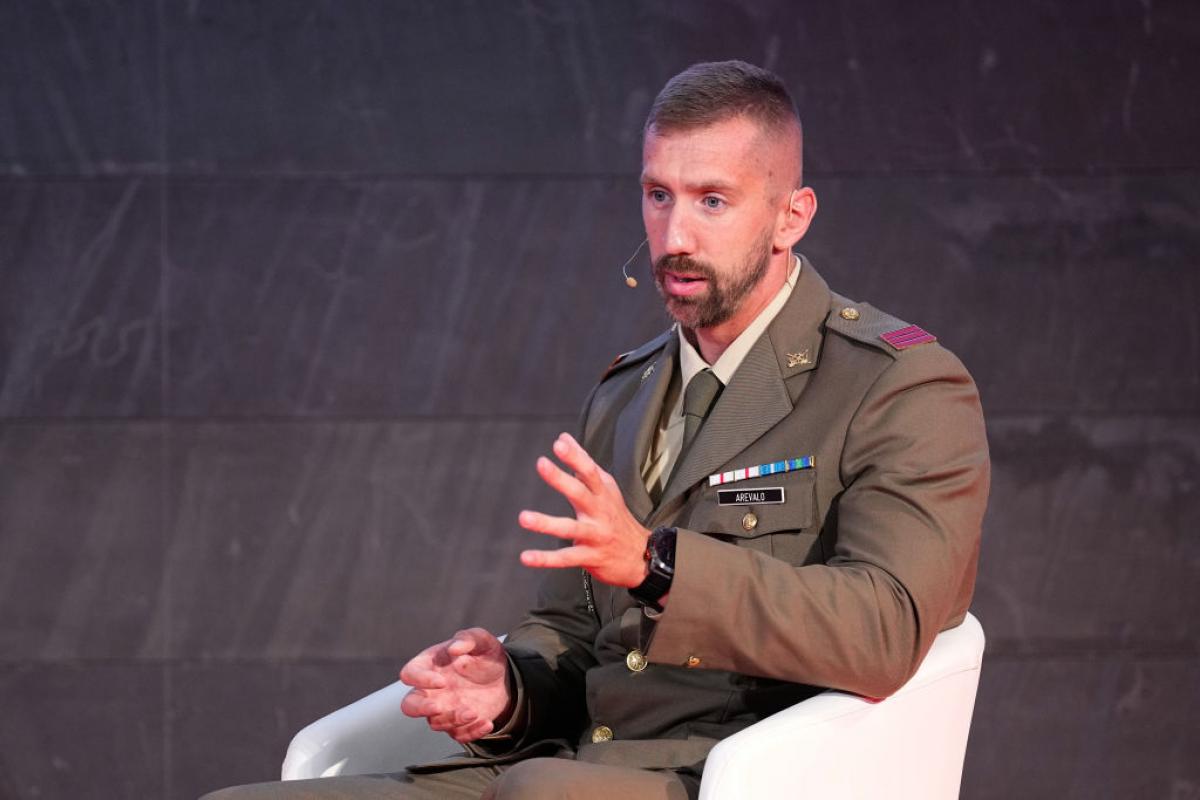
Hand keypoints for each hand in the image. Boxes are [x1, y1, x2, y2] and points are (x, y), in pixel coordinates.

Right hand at [399, 627, 510, 742]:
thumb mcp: (482, 640)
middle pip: (409, 705)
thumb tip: (454, 647)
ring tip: (473, 712)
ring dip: (453, 720)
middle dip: (421, 708)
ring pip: (435, 722)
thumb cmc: (485, 655)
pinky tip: (486, 722)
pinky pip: (457, 735)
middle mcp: (431, 690)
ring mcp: (443, 709)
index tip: (442, 681)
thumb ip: (468, 638)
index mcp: (430, 665)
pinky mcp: (457, 725)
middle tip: (438, 707)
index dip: (421, 679)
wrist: (504, 678)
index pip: (410, 673)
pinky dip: (471, 732)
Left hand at [518, 432, 650, 587]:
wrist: (641, 556)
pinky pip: (565, 558)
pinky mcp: (590, 557)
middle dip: (561, 478)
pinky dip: (545, 558)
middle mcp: (600, 512)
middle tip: (541, 464)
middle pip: (580, 492)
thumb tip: (563, 437)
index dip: (575, 456)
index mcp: (603, 493)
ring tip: (524, 517)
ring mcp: (596, 535)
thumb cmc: (616, 517)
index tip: (559, 443)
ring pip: (570, 528)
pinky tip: (526, 556)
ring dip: (546, 523)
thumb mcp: (605, 488)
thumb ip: (583, 463)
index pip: (590, 471)